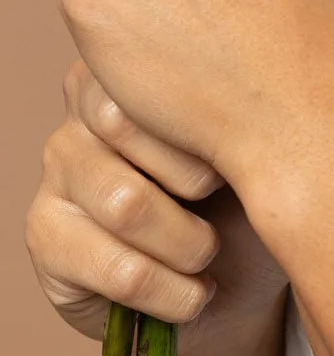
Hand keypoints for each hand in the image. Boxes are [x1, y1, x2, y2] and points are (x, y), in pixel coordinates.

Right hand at [26, 59, 287, 355]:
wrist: (240, 283)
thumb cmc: (255, 195)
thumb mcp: (265, 142)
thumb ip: (242, 102)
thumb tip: (253, 85)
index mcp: (140, 62)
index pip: (157, 66)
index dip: (212, 118)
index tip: (245, 147)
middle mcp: (85, 103)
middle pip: (130, 122)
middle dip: (200, 178)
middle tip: (227, 197)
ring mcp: (59, 166)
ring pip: (127, 203)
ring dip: (190, 245)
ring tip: (210, 252)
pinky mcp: (45, 234)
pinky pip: (119, 268)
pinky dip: (173, 293)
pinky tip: (193, 292)